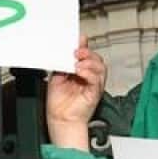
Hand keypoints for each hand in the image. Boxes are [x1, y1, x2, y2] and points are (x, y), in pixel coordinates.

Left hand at [46, 36, 106, 150]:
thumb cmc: (59, 102)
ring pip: (100, 67)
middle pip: (97, 59)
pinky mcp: (95, 93)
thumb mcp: (57, 77)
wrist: (60, 119)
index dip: (85, 46)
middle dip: (87, 53)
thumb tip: (64, 51)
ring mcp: (93, 85)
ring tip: (78, 63)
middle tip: (77, 52)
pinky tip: (80, 72)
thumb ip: (62, 64)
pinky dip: (89, 74)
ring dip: (89, 62)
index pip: (87, 55)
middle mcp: (89, 77)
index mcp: (81, 71)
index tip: (79, 39)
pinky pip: (96, 80)